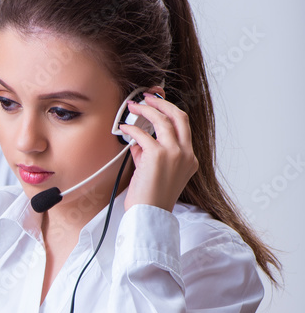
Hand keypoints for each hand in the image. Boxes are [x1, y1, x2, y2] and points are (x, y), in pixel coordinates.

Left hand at [122, 91, 198, 211]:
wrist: (150, 215)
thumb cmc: (151, 198)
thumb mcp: (154, 172)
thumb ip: (149, 154)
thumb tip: (138, 140)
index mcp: (190, 159)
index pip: (183, 127)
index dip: (170, 111)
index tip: (157, 105)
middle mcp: (186, 154)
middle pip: (179, 116)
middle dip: (162, 103)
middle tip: (147, 97)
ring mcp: (174, 153)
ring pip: (162, 120)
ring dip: (145, 110)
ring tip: (132, 106)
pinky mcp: (158, 156)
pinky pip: (142, 135)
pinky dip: (131, 128)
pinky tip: (123, 129)